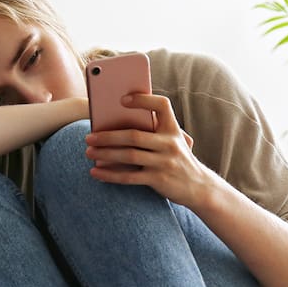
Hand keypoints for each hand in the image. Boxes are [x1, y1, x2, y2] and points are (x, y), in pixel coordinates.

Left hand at [84, 93, 215, 209]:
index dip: (143, 99)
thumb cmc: (178, 160)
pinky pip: (129, 177)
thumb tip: (117, 126)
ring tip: (89, 152)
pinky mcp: (158, 179)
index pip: (161, 105)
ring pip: (128, 155)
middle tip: (88, 137)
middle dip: (108, 136)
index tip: (122, 99)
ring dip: (105, 154)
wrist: (199, 187)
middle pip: (133, 135)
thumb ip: (154, 132)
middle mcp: (170, 143)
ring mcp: (164, 162)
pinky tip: (95, 172)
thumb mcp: (173, 142)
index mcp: (173, 129)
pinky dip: (110, 175)